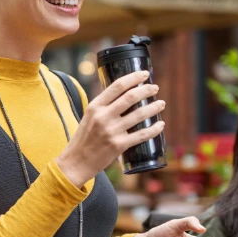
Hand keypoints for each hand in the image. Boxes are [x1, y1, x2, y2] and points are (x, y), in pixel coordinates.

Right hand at [56, 71, 164, 186]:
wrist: (76, 162)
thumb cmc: (84, 139)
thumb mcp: (89, 117)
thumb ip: (103, 107)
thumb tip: (124, 96)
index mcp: (95, 106)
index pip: (117, 86)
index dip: (133, 77)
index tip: (145, 74)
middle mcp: (103, 117)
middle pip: (130, 97)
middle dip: (146, 90)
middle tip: (155, 88)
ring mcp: (111, 131)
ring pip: (139, 114)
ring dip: (154, 107)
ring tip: (161, 104)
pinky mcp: (119, 145)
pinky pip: (142, 134)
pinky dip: (154, 129)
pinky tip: (160, 125)